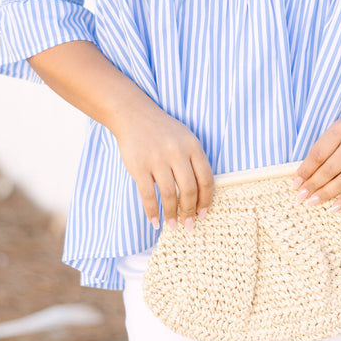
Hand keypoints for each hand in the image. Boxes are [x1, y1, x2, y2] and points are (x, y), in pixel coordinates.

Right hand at [114, 106, 213, 230]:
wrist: (133, 115)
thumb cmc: (162, 130)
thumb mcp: (185, 138)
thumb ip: (194, 161)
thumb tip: (200, 195)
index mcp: (192, 146)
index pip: (206, 178)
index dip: (206, 200)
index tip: (204, 214)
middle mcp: (177, 152)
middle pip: (189, 189)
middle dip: (190, 211)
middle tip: (189, 226)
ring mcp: (157, 159)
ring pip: (168, 194)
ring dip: (171, 214)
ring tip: (173, 225)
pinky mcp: (139, 166)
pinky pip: (147, 194)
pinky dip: (152, 211)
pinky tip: (155, 221)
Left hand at [293, 110, 340, 210]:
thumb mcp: (340, 129)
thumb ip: (324, 148)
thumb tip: (304, 175)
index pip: (318, 154)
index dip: (304, 170)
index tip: (295, 183)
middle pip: (328, 169)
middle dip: (312, 185)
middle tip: (300, 197)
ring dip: (324, 195)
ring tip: (311, 202)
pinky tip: (333, 208)